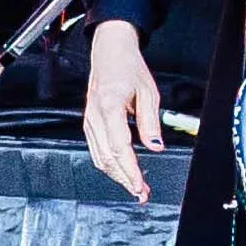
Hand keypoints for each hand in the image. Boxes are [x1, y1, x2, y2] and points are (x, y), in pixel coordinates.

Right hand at [84, 21, 160, 202]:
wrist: (109, 52)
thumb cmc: (128, 68)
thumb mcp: (148, 92)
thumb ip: (150, 122)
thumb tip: (156, 147)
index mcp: (109, 106)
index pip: (120, 147)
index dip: (130, 170)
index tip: (140, 185)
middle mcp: (95, 116)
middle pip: (107, 158)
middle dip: (124, 179)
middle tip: (141, 192)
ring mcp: (89, 120)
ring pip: (99, 158)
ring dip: (116, 175)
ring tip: (134, 186)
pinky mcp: (89, 123)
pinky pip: (96, 150)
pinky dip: (109, 164)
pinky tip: (121, 171)